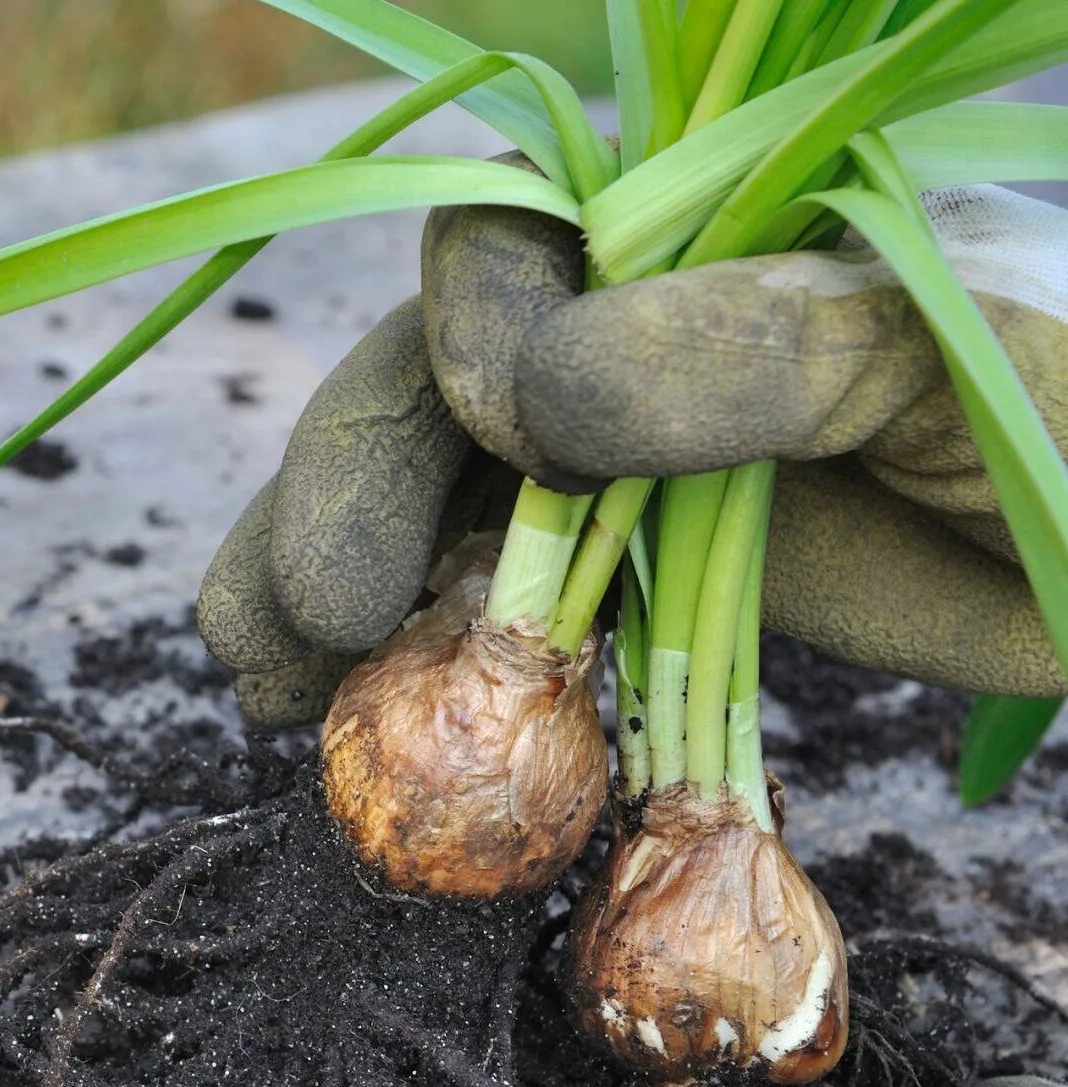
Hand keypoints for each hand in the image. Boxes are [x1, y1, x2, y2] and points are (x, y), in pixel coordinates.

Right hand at [198, 183, 1066, 725]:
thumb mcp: (949, 351)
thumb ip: (757, 349)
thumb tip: (537, 400)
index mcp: (690, 236)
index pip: (514, 243)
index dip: (469, 331)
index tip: (507, 439)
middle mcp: (617, 336)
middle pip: (422, 386)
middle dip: (342, 493)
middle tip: (294, 623)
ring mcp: (607, 462)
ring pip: (423, 504)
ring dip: (328, 593)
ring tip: (268, 691)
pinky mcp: (617, 575)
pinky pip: (483, 609)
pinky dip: (410, 667)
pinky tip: (342, 719)